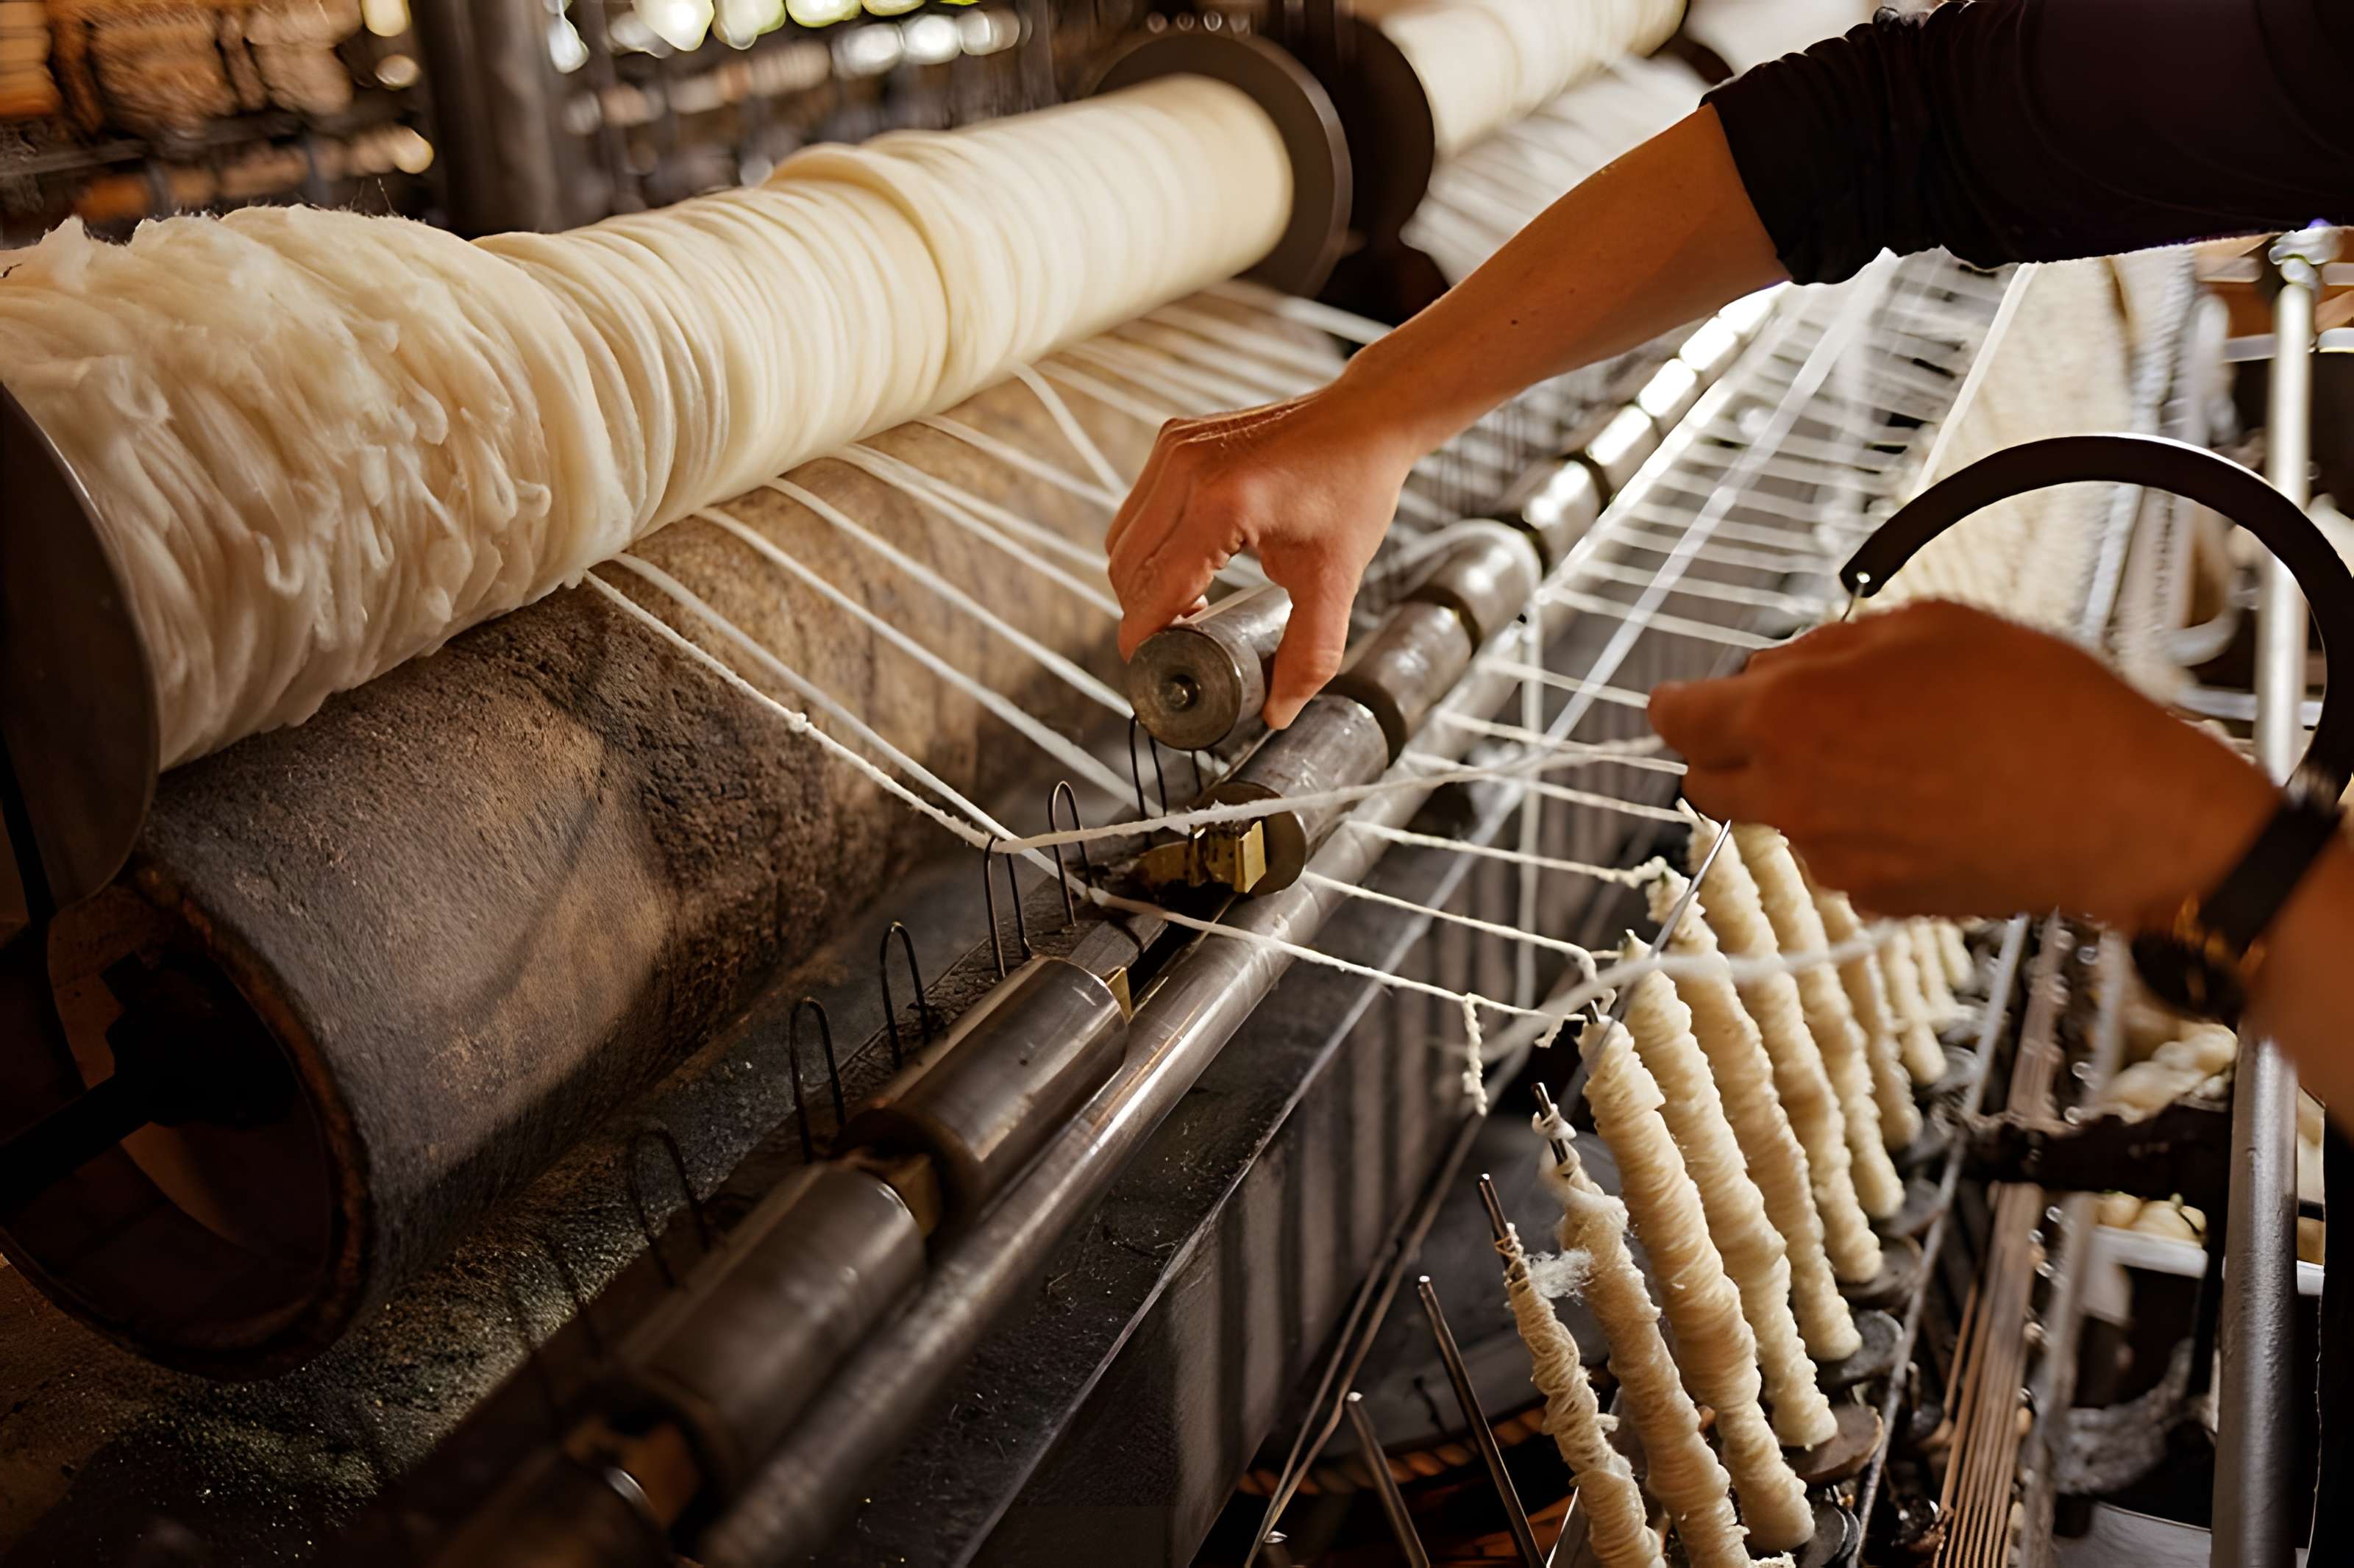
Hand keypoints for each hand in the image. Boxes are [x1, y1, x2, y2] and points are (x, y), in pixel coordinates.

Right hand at [1107, 374, 1421, 729]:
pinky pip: (1138, 509)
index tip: (1155, 672)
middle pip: (1125, 568)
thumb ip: (1308, 655)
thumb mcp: (1336, 582)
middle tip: (1181, 644)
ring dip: (1143, 581)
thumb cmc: (1354, 491)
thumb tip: (1277, 713)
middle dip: (1143, 615)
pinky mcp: (1174, 438)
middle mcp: (1185, 469)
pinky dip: (1151, 546)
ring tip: (1190, 608)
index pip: (1154, 590)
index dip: (1144, 641)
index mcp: (1220, 504)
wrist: (1366, 419)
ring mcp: (1174, 448)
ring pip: (1122, 539)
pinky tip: (1191, 566)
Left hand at [1648, 599, 2278, 928]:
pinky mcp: (1876, 899)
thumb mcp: (1926, 627)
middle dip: (1728, 752)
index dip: (1677, 705)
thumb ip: (1826, 648)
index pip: (1679, 720)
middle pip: (1706, 783)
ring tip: (1899, 755)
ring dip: (1808, 788)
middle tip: (1787, 722)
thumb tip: (1771, 669)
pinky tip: (1931, 802)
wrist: (2119, 811)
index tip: (1683, 701)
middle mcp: (1792, 796)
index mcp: (1790, 718)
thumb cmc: (2035, 700)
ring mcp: (1831, 858)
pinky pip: (1839, 855)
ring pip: (1780, 819)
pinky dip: (1862, 829)